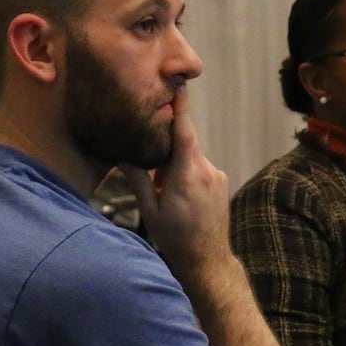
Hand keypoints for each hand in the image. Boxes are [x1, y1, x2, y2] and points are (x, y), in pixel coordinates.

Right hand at [119, 89, 231, 269]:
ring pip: (192, 157)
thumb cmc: (175, 238)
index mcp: (186, 176)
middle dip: (168, 146)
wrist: (207, 258)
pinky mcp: (222, 181)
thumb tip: (123, 157)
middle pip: (186, 144)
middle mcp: (207, 171)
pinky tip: (180, 195)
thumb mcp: (151, 211)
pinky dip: (188, 172)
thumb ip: (139, 181)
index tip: (178, 88)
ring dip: (177, 165)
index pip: (184, 134)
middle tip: (152, 157)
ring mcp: (217, 175)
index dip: (181, 110)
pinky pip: (201, 167)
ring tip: (165, 190)